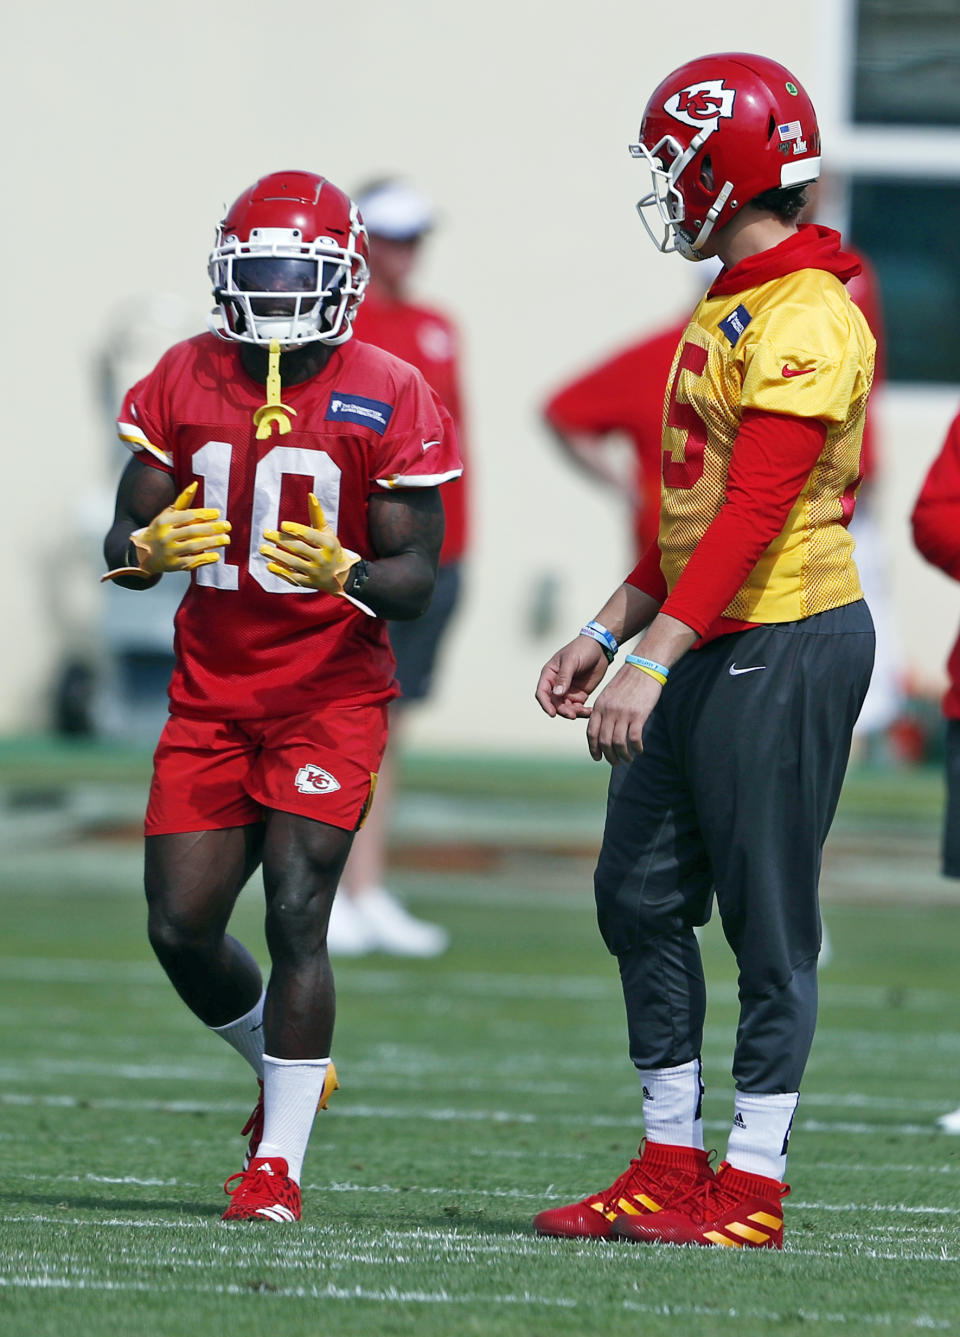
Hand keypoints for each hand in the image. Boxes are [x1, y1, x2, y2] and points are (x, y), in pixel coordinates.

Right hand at [101, 482, 229, 581]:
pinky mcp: (173, 565)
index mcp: (163, 522)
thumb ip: (183, 501)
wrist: (141, 554)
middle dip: (212, 528)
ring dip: (212, 543)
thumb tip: (196, 484)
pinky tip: (216, 556)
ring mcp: (168, 552)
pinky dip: (204, 559)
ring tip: (226, 539)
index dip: (204, 514)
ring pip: (194, 546)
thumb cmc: (160, 530)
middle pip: (192, 531)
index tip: (218, 513)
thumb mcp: (167, 514)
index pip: (187, 516)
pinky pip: (191, 562)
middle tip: (227, 526)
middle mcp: (165, 537)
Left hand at [260, 493, 360, 593]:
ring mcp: (316, 572)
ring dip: (276, 556)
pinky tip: (270, 565)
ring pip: (293, 563)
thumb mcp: (327, 532)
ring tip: (263, 549)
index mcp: (329, 544)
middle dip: (280, 540)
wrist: (342, 576)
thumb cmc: (331, 549)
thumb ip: (317, 515)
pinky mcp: (309, 583)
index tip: (282, 525)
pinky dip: (281, 571)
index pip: (310, 535)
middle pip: (299, 548)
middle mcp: (323, 559)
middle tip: (266, 534)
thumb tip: (310, 495)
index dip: (296, 529)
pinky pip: (293, 577)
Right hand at [535, 636, 609, 719]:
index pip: (542, 693)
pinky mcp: (579, 695)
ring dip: (573, 713)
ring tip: (585, 712)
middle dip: (562, 711)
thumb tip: (557, 693)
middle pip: (554, 704)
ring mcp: (568, 691)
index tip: (552, 713)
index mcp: (549, 674)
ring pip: (566, 708)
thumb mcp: (571, 660)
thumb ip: (564, 677)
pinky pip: (578, 708)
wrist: (600, 647)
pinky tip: (590, 711)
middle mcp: (556, 685)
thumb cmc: (582, 649)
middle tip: (573, 715)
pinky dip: (583, 712)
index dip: (545, 704)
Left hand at [586, 662, 662, 763]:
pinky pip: (634, 738)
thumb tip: (604, 729)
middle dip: (609, 756)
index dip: (593, 748)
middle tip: (615, 763)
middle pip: (604, 741)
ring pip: (618, 743)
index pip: (591, 733)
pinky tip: (640, 750)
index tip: (598, 757)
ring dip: (623, 755)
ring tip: (628, 759)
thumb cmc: (628, 681)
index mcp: (599, 706)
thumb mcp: (609, 694)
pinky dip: (636, 748)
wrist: (644, 667)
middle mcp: (608, 711)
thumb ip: (604, 710)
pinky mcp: (638, 714)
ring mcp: (623, 713)